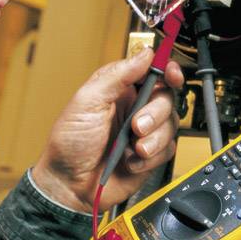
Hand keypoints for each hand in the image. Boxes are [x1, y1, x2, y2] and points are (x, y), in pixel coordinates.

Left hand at [31, 48, 184, 212]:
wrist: (69, 185)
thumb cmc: (70, 142)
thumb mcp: (87, 101)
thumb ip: (117, 75)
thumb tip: (144, 54)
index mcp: (120, 89)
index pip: (151, 71)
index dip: (166, 69)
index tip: (171, 73)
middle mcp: (135, 108)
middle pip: (167, 98)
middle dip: (155, 113)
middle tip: (136, 125)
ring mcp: (144, 132)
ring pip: (171, 125)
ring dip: (152, 138)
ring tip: (132, 147)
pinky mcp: (150, 156)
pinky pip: (167, 150)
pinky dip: (150, 157)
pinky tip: (129, 161)